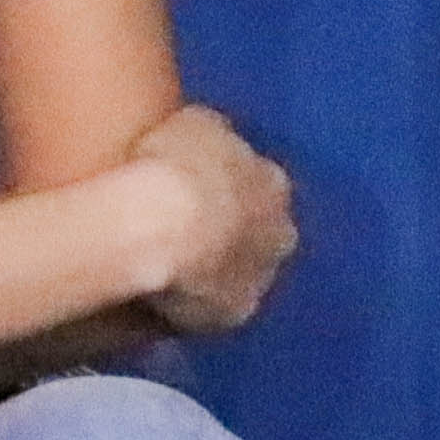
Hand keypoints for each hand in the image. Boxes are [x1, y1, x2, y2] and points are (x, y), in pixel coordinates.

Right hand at [117, 103, 295, 338]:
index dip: (222, 185)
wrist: (159, 233)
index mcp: (273, 183)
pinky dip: (190, 299)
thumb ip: (209, 134)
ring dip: (212, 267)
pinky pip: (209, 305)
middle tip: (183, 227)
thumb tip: (208, 138)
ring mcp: (260, 279)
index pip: (255, 182)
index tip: (191, 186)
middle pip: (257, 231)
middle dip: (229, 229)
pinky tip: (160, 294)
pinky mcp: (232, 315)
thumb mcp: (191, 124)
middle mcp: (281, 233)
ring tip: (167, 263)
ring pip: (237, 271)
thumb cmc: (174, 166)